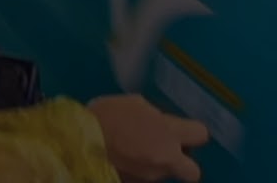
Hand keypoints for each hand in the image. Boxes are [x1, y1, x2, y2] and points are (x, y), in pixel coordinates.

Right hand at [87, 95, 208, 181]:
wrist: (78, 142)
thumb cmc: (104, 115)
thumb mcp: (132, 103)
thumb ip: (152, 115)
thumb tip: (159, 121)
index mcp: (170, 132)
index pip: (201, 134)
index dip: (191, 132)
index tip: (179, 130)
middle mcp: (168, 159)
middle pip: (193, 171)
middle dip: (182, 163)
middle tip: (164, 152)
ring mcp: (151, 177)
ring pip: (163, 175)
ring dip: (154, 166)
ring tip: (132, 155)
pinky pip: (142, 180)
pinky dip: (136, 172)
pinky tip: (121, 162)